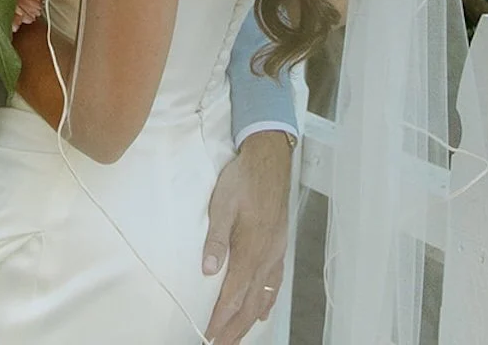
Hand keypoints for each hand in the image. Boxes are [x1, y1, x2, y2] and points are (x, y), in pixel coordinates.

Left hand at [202, 130, 294, 344]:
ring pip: (263, 297)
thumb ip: (216, 238)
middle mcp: (266, 257)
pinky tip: (263, 311)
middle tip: (220, 344)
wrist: (270, 161)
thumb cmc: (243, 179)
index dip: (221, 319)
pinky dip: (267, 302)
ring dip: (249, 320)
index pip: (234, 295)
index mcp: (251, 249)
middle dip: (234, 328)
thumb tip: (208, 270)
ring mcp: (275, 253)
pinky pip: (275, 283)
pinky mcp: (279, 246)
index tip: (209, 334)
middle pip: (250, 304)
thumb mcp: (222, 204)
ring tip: (237, 336)